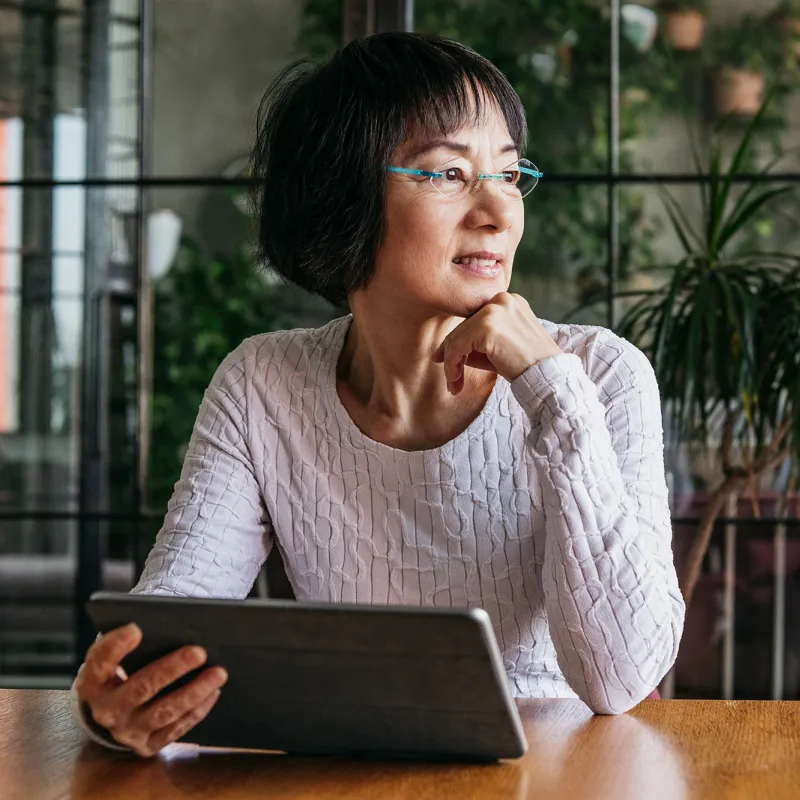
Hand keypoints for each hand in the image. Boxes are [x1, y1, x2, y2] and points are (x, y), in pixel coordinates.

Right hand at [74, 622, 227, 757]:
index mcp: (92, 682)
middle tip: (199, 652)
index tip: (136, 628)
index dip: (116, 646)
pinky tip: (213, 692)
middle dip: (172, 669)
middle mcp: (106, 710)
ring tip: (218, 673)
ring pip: (163, 712)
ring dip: (194, 692)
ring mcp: (126, 730)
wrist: (110, 711)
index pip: (100, 662)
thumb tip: (160, 622)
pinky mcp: (146, 744)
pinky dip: (197, 710)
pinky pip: (175, 729)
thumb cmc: (117, 671)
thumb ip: (125, 640)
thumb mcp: (110, 656)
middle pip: (140, 688)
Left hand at [433, 292, 561, 393]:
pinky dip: (452, 364)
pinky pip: (457, 345)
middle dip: (452, 354)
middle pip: (463, 326)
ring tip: (455, 384)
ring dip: (451, 363)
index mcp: (508, 301)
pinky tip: (456, 381)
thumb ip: (478, 343)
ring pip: (457, 336)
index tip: (447, 361)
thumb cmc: (528, 365)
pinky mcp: (487, 326)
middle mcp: (501, 298)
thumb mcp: (502, 347)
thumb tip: (446, 352)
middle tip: (452, 379)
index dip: (459, 341)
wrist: (548, 375)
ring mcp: (494, 310)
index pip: (474, 320)